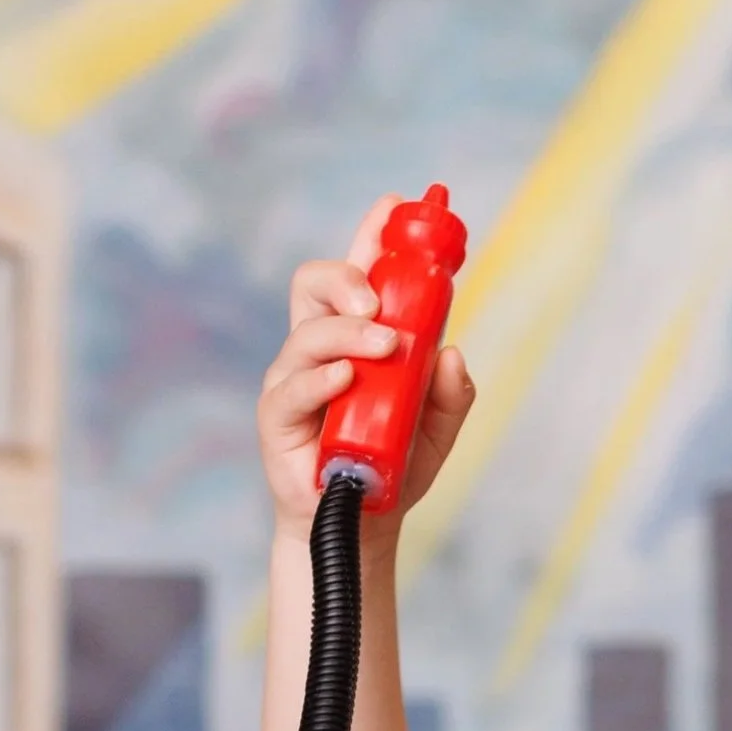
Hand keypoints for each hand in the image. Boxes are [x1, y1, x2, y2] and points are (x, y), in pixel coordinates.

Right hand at [257, 196, 474, 544]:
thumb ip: (451, 394)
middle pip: (314, 283)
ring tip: (385, 346)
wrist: (362, 524)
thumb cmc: (392, 467)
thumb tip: (453, 354)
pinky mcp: (278, 417)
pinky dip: (324, 377)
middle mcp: (318, 348)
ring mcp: (294, 379)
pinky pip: (295, 386)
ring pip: (309, 333)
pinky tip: (347, 377)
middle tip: (380, 300)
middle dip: (347, 276)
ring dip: (350, 333)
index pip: (358, 274)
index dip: (371, 236)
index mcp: (354, 337)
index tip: (394, 206)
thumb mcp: (436, 429)